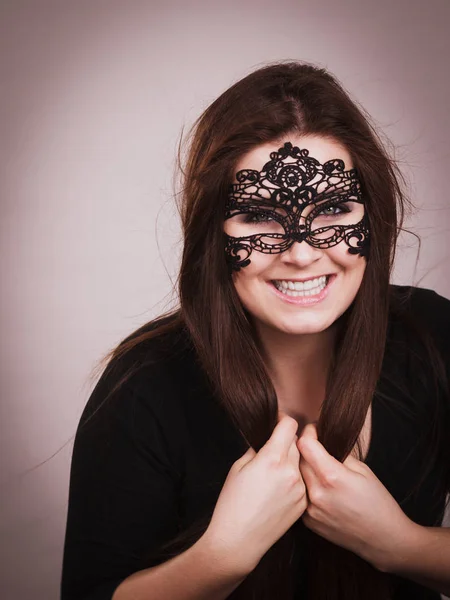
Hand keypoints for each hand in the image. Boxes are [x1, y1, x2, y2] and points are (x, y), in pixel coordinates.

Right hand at [205, 412, 307, 573]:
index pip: (290, 426)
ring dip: (291, 460)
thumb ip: (258, 448)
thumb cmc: (232, 503)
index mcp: (272, 459)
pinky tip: (278, 489)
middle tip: (273, 447)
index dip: (283, 420)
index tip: (277, 422)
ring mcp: (300, 489)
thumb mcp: (238, 466)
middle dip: (286, 441)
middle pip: (296, 443)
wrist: (238, 540)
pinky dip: (294, 479)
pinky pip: (302, 481)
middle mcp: (290, 472)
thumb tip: (268, 437)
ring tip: (274, 472)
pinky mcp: (303, 504)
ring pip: (301, 462)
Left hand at [297, 423, 414, 570]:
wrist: (383, 540)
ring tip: (317, 466)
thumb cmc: (378, 502)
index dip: (309, 432)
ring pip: (297, 478)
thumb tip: (322, 439)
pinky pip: (301, 496)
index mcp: (332, 477)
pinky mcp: (308, 522)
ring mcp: (310, 510)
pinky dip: (306, 487)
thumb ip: (338, 454)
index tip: (314, 429)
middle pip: (298, 459)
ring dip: (303, 468)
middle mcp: (317, 494)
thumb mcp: (363, 470)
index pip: (305, 444)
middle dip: (304, 448)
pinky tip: (319, 488)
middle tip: (315, 445)